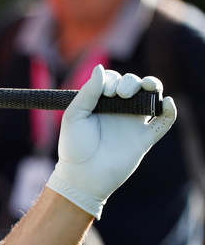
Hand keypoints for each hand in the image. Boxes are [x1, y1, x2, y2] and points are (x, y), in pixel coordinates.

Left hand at [47, 65, 176, 218]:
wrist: (82, 176)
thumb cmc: (73, 147)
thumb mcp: (74, 116)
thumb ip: (88, 92)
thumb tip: (101, 67)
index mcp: (100, 104)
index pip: (112, 81)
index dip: (111, 80)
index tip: (104, 92)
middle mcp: (118, 111)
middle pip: (134, 85)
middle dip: (130, 82)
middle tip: (120, 94)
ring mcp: (133, 123)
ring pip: (151, 98)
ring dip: (152, 86)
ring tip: (147, 86)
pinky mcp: (145, 138)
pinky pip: (164, 122)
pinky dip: (170, 111)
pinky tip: (168, 102)